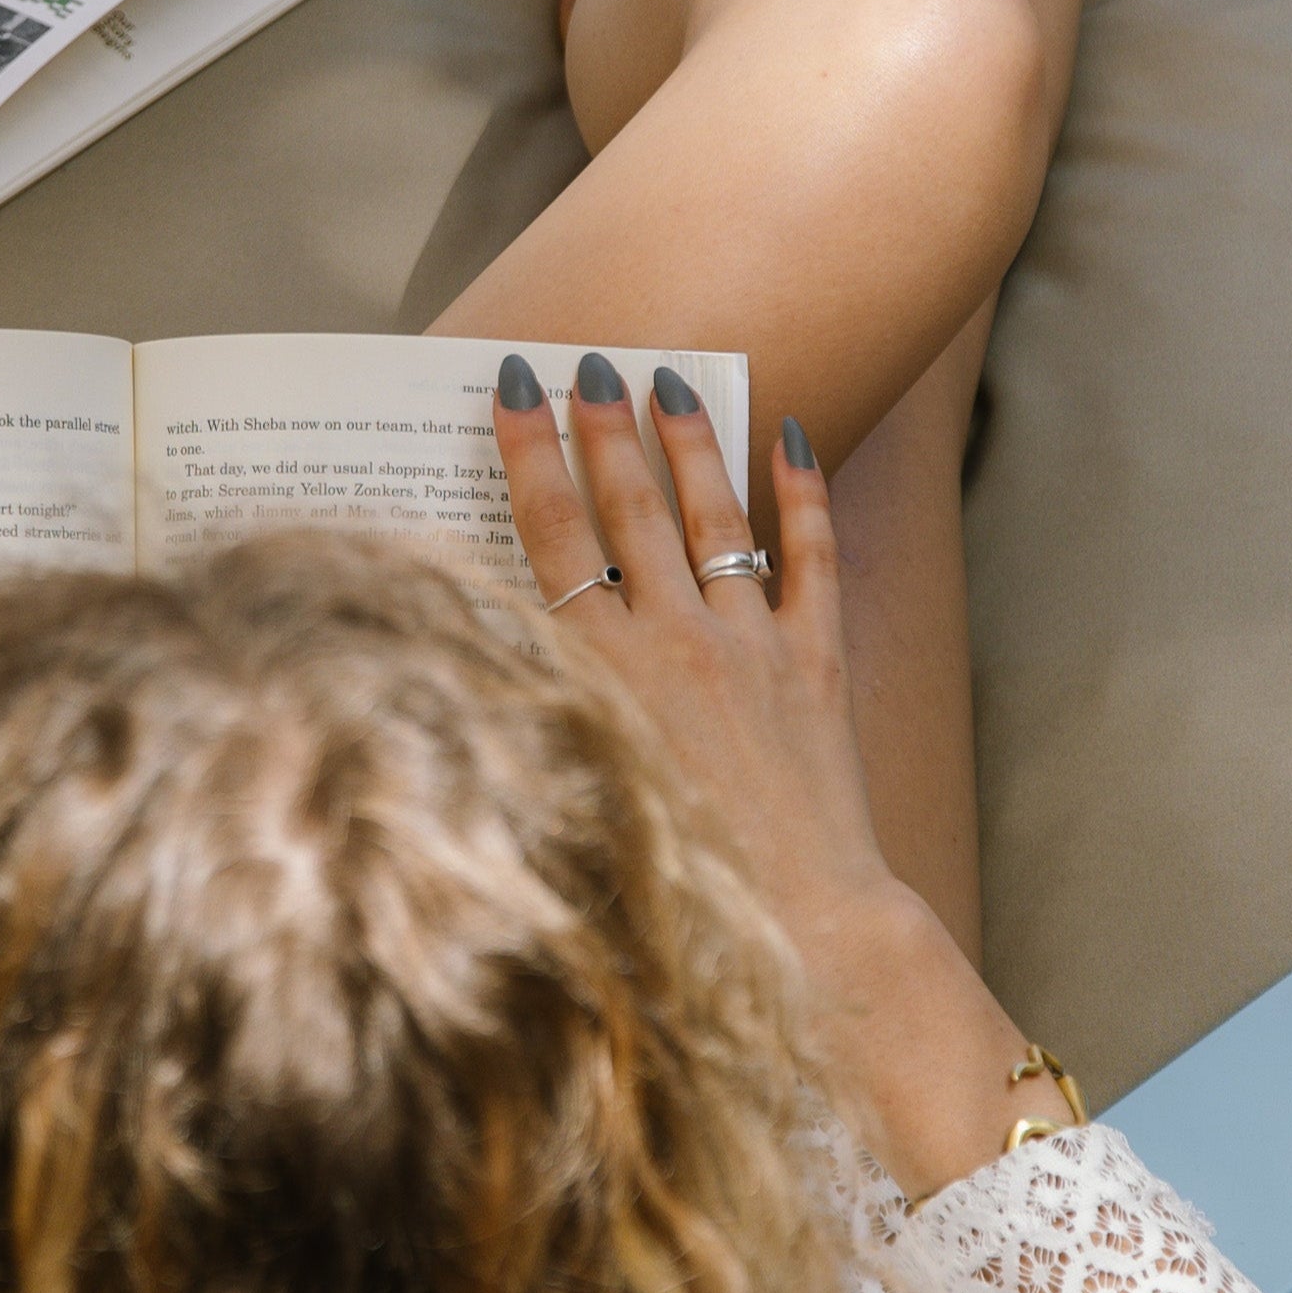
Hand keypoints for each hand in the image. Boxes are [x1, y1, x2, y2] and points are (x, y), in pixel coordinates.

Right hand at [491, 358, 1039, 1199]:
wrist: (799, 931)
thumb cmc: (667, 897)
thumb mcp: (566, 803)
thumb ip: (526, 718)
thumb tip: (474, 649)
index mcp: (598, 673)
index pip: (550, 533)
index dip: (527, 451)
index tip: (511, 387)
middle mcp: (672, 641)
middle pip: (627, 505)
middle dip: (602, 424)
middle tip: (588, 361)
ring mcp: (751, 647)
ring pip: (713, 514)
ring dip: (687, 441)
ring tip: (670, 379)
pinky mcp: (817, 669)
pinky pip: (812, 560)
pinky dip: (803, 496)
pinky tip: (793, 439)